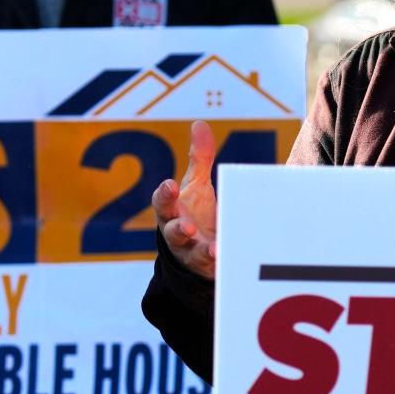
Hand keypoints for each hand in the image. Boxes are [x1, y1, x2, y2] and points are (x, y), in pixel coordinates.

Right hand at [153, 120, 217, 278]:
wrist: (196, 253)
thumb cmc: (194, 213)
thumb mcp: (196, 186)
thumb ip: (198, 158)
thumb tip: (199, 123)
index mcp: (173, 211)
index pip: (163, 202)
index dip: (164, 194)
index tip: (170, 185)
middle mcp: (179, 234)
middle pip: (173, 231)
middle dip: (178, 228)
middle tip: (187, 226)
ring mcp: (193, 254)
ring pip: (194, 254)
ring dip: (203, 252)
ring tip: (213, 250)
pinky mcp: (209, 270)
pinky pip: (215, 270)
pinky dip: (221, 267)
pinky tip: (231, 261)